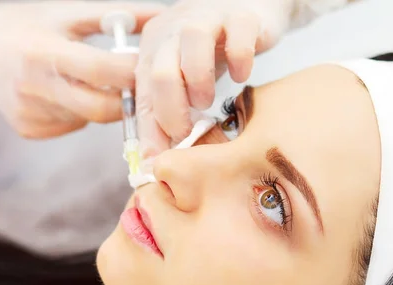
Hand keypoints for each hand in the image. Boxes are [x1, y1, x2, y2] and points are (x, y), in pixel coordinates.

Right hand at [0, 1, 164, 137]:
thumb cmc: (29, 24)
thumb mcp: (67, 12)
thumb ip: (115, 15)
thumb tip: (161, 16)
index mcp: (43, 52)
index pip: (100, 71)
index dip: (131, 72)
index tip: (149, 66)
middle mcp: (34, 88)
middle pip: (101, 108)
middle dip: (126, 98)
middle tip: (134, 83)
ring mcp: (30, 113)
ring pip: (89, 118)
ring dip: (102, 102)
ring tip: (90, 79)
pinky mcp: (30, 129)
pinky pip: (73, 125)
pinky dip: (81, 112)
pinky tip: (67, 92)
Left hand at [135, 0, 294, 156]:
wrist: (249, 7)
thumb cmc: (213, 50)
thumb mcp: (185, 79)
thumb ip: (170, 111)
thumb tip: (157, 157)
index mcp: (155, 48)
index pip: (143, 93)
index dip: (148, 131)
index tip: (156, 161)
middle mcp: (175, 30)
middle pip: (161, 71)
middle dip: (172, 112)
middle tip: (186, 134)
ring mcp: (208, 19)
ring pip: (193, 46)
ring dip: (199, 84)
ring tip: (208, 102)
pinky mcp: (241, 17)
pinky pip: (238, 38)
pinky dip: (239, 61)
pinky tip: (241, 75)